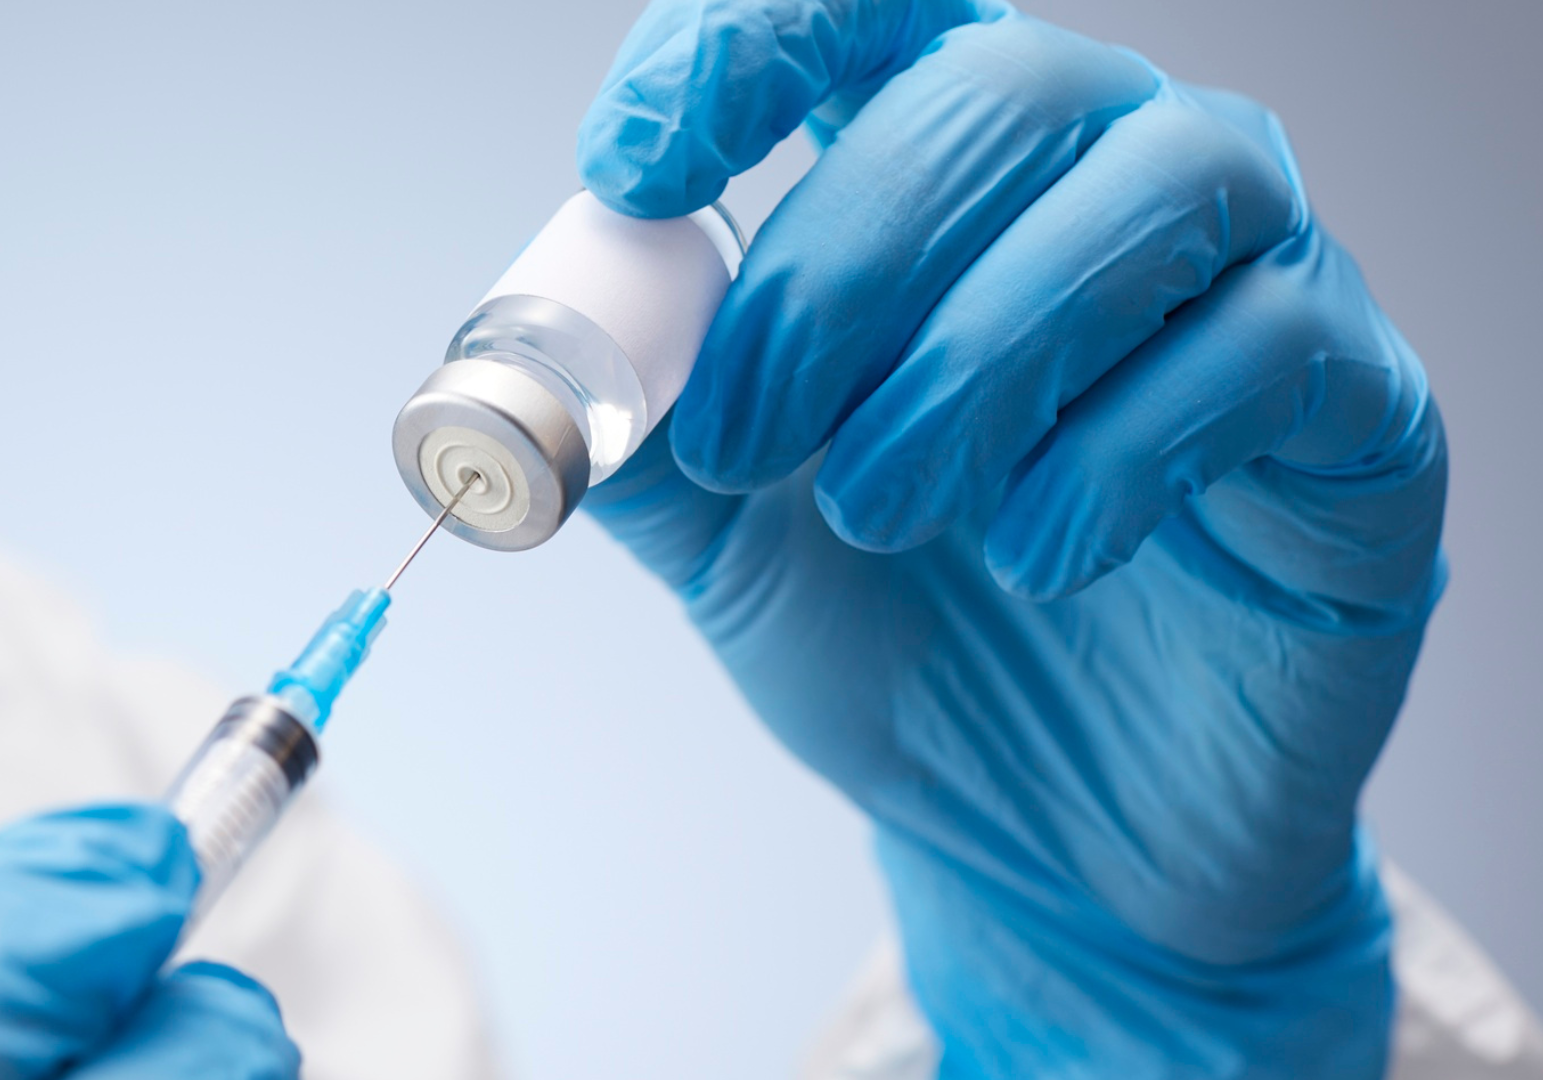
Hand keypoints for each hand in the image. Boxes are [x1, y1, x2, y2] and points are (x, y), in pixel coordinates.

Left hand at [580, 2, 1443, 1075]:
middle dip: (838, 268)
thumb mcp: (730, 542)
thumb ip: (642, 435)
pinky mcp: (1357, 404)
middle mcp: (1106, 179)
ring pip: (1143, 197)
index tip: (638, 167)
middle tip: (750, 441)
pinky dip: (1116, 454)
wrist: (1058, 833)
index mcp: (946, 176)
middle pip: (993, 90)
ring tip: (880, 511)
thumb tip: (529, 368)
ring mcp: (1251, 275)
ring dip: (974, 358)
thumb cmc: (905, 646)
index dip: (746, 50)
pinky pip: (1261, 352)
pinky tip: (1040, 553)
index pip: (864, 15)